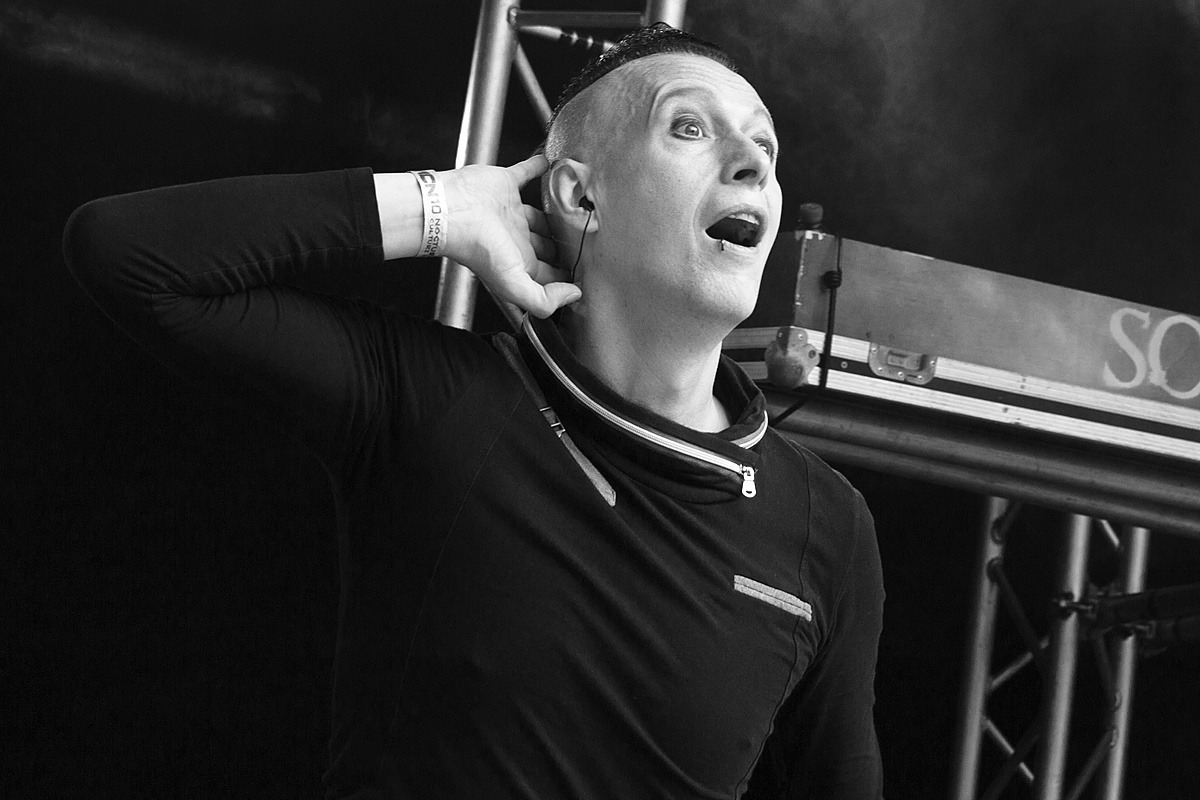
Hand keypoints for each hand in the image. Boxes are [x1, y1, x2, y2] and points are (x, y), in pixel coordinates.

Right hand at [440, 154, 579, 318]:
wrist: (451, 212)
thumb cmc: (477, 248)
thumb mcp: (513, 285)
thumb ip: (544, 300)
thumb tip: (573, 295)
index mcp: (520, 263)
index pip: (550, 274)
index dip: (567, 276)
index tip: (588, 275)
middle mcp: (516, 239)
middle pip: (547, 245)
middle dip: (564, 247)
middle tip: (587, 242)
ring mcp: (510, 212)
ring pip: (540, 215)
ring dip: (555, 214)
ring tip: (575, 209)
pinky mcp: (506, 184)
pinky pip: (526, 173)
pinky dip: (537, 168)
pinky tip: (551, 164)